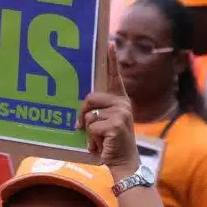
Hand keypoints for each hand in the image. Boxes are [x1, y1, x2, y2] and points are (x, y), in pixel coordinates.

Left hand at [79, 45, 139, 174]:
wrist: (124, 162)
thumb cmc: (111, 142)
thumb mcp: (105, 122)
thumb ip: (98, 110)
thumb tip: (83, 106)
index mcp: (120, 100)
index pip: (114, 77)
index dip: (112, 60)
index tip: (110, 43)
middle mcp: (123, 104)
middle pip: (90, 98)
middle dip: (82, 114)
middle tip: (84, 128)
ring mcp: (121, 113)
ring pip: (89, 116)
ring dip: (88, 131)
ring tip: (100, 139)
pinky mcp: (115, 124)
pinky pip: (90, 127)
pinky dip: (91, 139)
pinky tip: (102, 145)